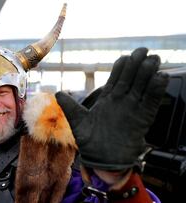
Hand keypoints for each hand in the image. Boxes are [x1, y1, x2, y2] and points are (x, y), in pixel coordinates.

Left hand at [56, 47, 168, 170]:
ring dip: (148, 74)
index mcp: (108, 99)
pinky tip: (160, 78)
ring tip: (153, 60)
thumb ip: (70, 107)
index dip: (122, 66)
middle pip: (131, 79)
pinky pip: (150, 102)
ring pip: (142, 87)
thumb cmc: (89, 141)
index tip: (126, 56)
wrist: (101, 160)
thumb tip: (58, 93)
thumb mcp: (77, 122)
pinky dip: (155, 91)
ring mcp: (132, 109)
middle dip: (137, 65)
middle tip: (143, 51)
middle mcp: (122, 102)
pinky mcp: (142, 120)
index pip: (116, 78)